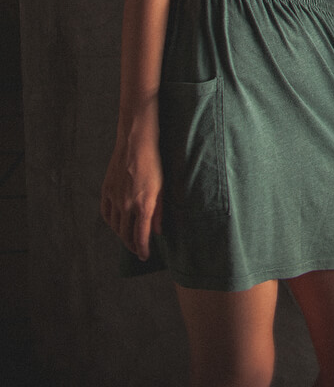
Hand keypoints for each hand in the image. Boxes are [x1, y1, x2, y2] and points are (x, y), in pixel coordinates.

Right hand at [100, 128, 162, 260]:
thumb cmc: (153, 163)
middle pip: (126, 235)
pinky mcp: (106, 190)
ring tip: (128, 237)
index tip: (145, 256)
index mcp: (143, 205)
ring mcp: (115, 198)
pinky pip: (106, 214)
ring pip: (115, 227)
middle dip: (132, 246)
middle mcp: (127, 205)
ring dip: (122, 236)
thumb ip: (158, 212)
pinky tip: (116, 223)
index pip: (140, 237)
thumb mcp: (161, 188)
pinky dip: (111, 223)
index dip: (142, 250)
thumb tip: (157, 231)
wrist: (136, 143)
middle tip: (138, 250)